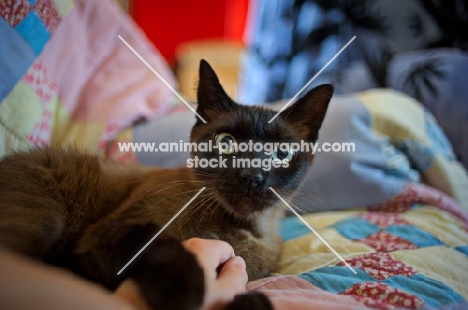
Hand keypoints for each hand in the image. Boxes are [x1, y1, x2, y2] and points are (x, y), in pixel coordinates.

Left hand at [114, 238, 247, 309]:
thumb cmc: (187, 304)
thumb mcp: (222, 296)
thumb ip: (236, 277)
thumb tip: (238, 265)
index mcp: (202, 248)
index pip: (227, 251)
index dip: (230, 271)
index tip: (226, 289)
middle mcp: (183, 247)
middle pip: (208, 260)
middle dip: (212, 278)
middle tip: (209, 299)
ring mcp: (168, 258)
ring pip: (191, 269)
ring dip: (194, 283)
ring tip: (192, 301)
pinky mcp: (154, 270)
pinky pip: (174, 275)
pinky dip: (178, 285)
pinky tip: (176, 300)